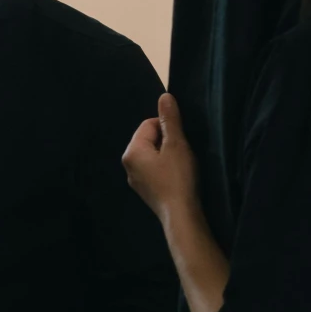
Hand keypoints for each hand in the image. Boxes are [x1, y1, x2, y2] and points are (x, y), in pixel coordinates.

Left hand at [122, 92, 199, 220]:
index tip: (180, 140)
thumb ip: (170, 120)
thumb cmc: (178, 177)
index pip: (148, 124)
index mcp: (131, 151)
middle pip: (148, 139)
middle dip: (166, 142)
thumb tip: (164, 96)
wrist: (181, 214)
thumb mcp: (176, 144)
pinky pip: (154, 170)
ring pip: (152, 156)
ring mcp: (135, 180)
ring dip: (167, 155)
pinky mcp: (145, 191)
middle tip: (182, 153)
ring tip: (181, 165)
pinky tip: (177, 177)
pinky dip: (165, 169)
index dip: (167, 128)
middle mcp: (128, 165)